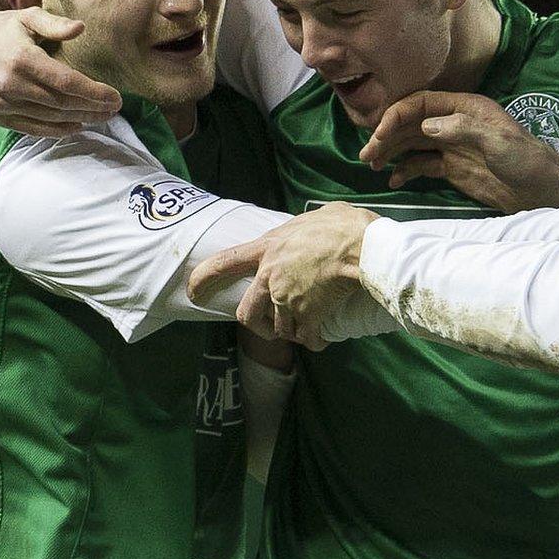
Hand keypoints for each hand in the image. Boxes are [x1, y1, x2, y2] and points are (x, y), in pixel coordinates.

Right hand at [0, 7, 120, 135]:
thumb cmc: (1, 28)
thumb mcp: (27, 17)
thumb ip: (54, 23)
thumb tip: (81, 28)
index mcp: (22, 59)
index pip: (67, 83)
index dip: (95, 93)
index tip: (116, 97)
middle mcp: (10, 84)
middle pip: (63, 103)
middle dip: (93, 108)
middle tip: (115, 108)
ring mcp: (1, 103)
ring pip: (51, 117)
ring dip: (80, 119)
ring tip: (102, 116)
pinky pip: (32, 128)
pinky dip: (56, 130)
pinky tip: (76, 126)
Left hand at [189, 203, 380, 348]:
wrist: (365, 250)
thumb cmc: (346, 227)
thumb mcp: (315, 217)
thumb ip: (302, 228)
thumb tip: (311, 227)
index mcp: (268, 249)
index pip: (225, 263)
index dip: (204, 278)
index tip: (193, 291)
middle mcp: (271, 277)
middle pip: (247, 313)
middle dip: (257, 326)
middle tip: (271, 328)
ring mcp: (288, 300)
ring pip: (279, 329)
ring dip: (291, 332)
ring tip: (306, 329)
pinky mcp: (309, 317)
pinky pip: (307, 339)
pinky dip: (314, 342)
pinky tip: (322, 340)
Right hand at [358, 91, 558, 210]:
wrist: (546, 191)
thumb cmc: (528, 160)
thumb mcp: (500, 142)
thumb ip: (464, 130)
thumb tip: (427, 125)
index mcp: (466, 108)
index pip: (421, 103)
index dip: (397, 115)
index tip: (380, 135)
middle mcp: (455, 123)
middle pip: (412, 123)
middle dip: (387, 136)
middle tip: (366, 155)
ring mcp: (453, 146)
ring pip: (413, 144)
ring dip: (391, 152)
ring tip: (372, 166)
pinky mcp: (454, 169)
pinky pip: (423, 165)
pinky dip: (406, 170)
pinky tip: (393, 180)